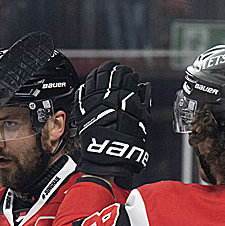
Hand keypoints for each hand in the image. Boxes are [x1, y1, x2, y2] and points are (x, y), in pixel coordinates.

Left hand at [76, 61, 151, 178]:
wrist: (109, 155)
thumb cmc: (127, 142)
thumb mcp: (142, 121)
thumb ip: (142, 102)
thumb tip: (141, 90)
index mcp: (124, 96)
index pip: (126, 76)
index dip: (129, 74)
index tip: (131, 75)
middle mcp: (107, 95)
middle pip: (108, 73)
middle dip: (114, 69)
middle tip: (117, 70)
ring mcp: (93, 100)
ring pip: (94, 78)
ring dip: (100, 74)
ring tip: (103, 74)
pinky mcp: (82, 108)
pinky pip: (82, 91)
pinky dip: (87, 85)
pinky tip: (91, 85)